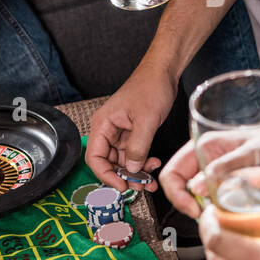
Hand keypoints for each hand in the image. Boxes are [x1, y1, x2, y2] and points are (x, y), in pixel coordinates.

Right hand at [86, 67, 178, 190]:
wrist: (164, 73)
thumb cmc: (150, 87)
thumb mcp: (146, 120)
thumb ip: (137, 148)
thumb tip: (131, 170)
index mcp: (103, 124)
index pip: (95, 158)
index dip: (105, 175)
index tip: (121, 186)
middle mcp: (108, 130)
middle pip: (108, 162)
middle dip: (123, 176)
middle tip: (139, 185)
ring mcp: (120, 132)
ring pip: (122, 161)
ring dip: (135, 172)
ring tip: (150, 179)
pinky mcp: (132, 133)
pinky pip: (133, 154)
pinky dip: (142, 163)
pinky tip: (153, 165)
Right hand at [157, 122, 259, 219]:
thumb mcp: (251, 154)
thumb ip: (222, 170)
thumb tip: (196, 189)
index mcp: (208, 146)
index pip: (173, 171)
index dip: (176, 192)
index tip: (193, 208)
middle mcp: (211, 162)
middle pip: (182, 188)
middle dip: (189, 205)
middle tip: (205, 217)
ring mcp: (223, 178)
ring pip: (200, 201)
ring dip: (207, 212)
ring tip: (223, 216)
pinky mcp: (236, 192)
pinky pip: (218, 207)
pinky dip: (221, 216)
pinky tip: (234, 218)